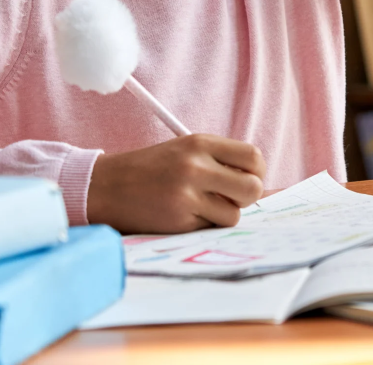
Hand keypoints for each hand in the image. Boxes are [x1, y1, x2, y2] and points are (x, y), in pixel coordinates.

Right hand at [86, 134, 264, 233]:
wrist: (104, 186)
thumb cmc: (152, 169)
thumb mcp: (187, 151)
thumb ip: (223, 162)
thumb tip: (268, 187)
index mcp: (201, 143)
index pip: (253, 157)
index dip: (257, 172)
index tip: (248, 178)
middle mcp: (195, 166)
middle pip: (252, 188)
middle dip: (248, 197)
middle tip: (231, 197)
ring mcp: (186, 195)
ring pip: (234, 214)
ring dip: (224, 215)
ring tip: (202, 206)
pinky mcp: (176, 221)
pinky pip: (209, 228)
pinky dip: (203, 226)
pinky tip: (183, 215)